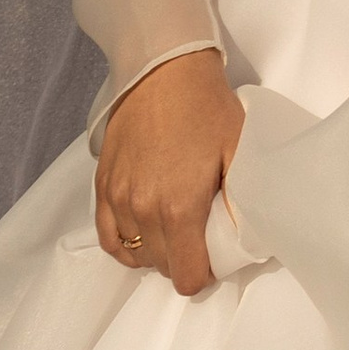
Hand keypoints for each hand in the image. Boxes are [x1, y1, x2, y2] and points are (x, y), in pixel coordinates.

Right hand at [96, 49, 243, 296]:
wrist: (164, 74)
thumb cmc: (208, 109)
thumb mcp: (238, 151)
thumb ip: (240, 197)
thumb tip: (246, 231)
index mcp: (179, 208)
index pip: (186, 274)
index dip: (203, 275)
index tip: (216, 261)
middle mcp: (142, 211)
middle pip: (161, 266)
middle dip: (183, 262)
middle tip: (202, 243)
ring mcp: (117, 201)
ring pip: (135, 255)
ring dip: (156, 254)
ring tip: (177, 237)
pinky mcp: (102, 188)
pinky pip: (108, 237)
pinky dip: (125, 246)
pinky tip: (142, 239)